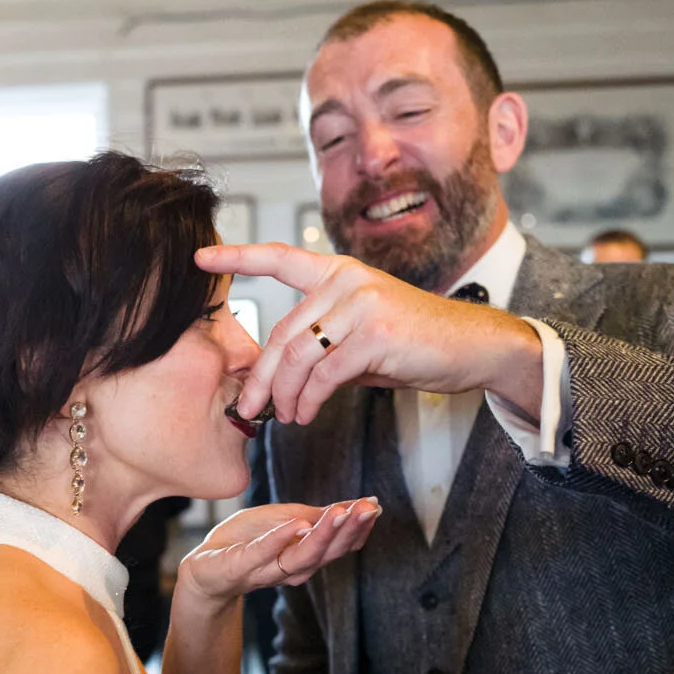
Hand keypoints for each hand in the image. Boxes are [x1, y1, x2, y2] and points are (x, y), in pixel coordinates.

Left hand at [174, 498, 379, 609]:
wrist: (204, 566)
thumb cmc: (246, 540)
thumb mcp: (285, 520)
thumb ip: (316, 517)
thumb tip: (356, 505)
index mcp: (306, 556)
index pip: (339, 544)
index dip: (358, 527)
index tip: (375, 506)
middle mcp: (293, 568)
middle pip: (328, 551)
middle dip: (350, 529)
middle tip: (368, 508)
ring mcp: (268, 569)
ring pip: (304, 556)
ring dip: (324, 534)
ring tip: (342, 511)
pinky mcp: (241, 566)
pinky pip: (264, 553)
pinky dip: (281, 539)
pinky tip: (298, 525)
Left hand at [196, 244, 543, 427]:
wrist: (473, 347)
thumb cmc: (414, 344)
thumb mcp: (361, 335)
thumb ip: (323, 342)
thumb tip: (280, 379)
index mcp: (338, 273)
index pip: (280, 258)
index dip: (238, 256)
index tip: (200, 256)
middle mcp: (347, 280)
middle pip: (282, 333)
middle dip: (261, 377)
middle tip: (247, 408)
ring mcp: (362, 303)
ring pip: (299, 356)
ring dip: (285, 395)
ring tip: (284, 417)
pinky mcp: (376, 333)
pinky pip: (325, 374)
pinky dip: (309, 400)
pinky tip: (305, 414)